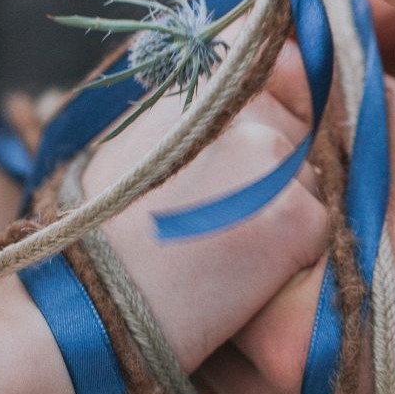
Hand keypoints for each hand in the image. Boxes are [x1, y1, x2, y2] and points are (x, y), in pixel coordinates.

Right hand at [81, 44, 328, 372]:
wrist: (78, 307)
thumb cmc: (88, 239)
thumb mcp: (130, 151)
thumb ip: (187, 125)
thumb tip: (237, 115)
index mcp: (201, 87)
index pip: (271, 86)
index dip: (258, 135)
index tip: (230, 174)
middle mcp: (245, 108)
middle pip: (292, 142)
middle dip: (270, 181)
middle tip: (215, 226)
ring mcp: (274, 160)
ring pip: (308, 188)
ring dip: (280, 221)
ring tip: (218, 255)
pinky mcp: (298, 215)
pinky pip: (317, 234)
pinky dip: (288, 262)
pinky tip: (236, 279)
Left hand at [198, 76, 394, 393]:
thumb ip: (337, 103)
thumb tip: (271, 57)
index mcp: (289, 337)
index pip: (194, 270)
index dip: (195, 219)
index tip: (202, 190)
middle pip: (201, 338)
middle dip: (206, 281)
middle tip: (228, 236)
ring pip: (231, 393)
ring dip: (232, 338)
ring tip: (264, 284)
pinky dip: (276, 388)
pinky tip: (305, 340)